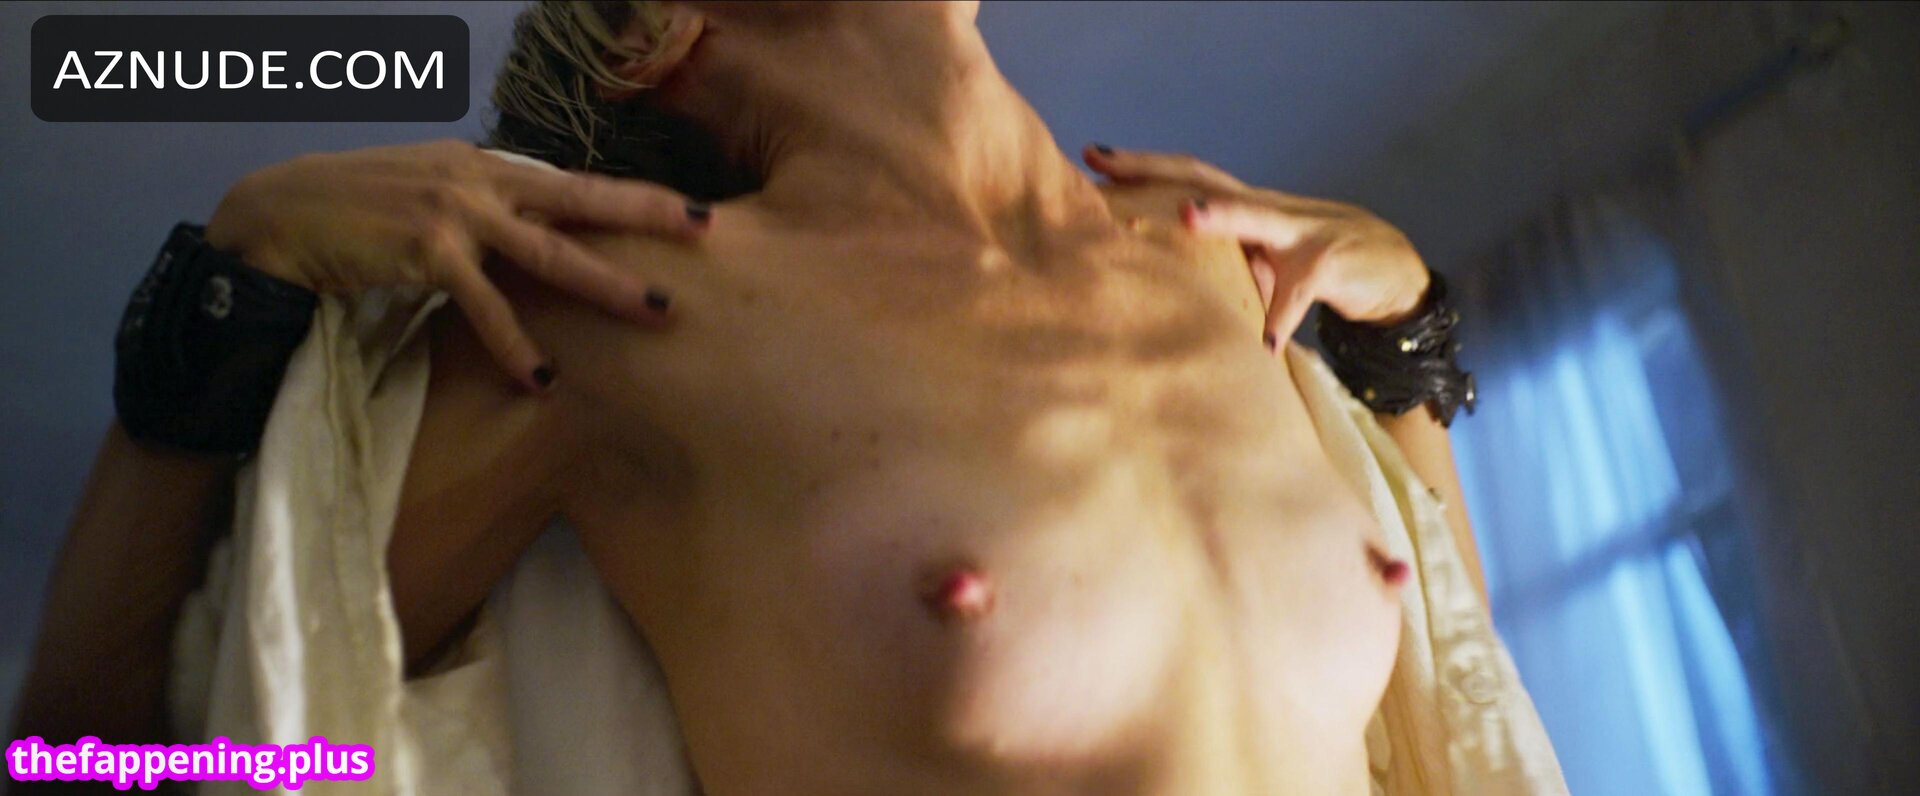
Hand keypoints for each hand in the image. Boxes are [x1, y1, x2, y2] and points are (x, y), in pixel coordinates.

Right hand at [206, 139, 710, 389]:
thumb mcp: (427, 195)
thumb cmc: (352, 213)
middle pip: (581, 197)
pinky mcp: (427, 251)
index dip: (629, 195)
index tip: (686, 209)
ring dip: (608, 284)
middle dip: (647, 213)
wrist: (275, 216)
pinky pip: (487, 306)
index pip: (570, 181)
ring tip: (658, 311)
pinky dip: (519, 343)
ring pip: (552, 251)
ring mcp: (456, 211)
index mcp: (482, 164)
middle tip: (706, 227)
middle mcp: (477, 178)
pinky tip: (546, 376)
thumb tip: (530, 236)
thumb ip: (481, 210)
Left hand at [1084, 145, 1429, 347]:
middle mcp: (1267, 209)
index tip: (1090, 156)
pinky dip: (1282, 318)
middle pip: (1205, 177)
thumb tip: (1159, 281)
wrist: (1392, 270)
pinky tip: (1265, 347)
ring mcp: (1301, 230)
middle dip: (1152, 167)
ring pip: (1258, 217)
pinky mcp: (1331, 263)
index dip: (1140, 166)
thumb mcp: (1262, 262)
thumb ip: (1221, 262)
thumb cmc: (1315, 263)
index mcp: (1246, 208)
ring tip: (1186, 217)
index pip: (1185, 176)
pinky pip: (1301, 293)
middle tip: (1103, 160)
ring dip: (1223, 216)